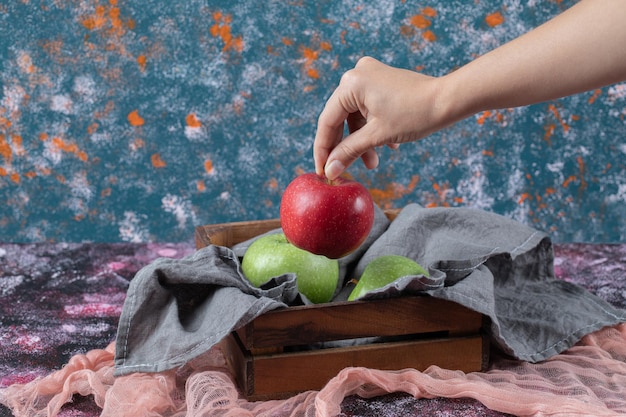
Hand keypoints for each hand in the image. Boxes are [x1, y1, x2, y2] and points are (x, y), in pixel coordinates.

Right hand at [314, 57, 445, 179]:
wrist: (449, 100)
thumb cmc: (415, 114)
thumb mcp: (377, 136)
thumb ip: (349, 152)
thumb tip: (330, 170)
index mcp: (351, 84)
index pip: (327, 122)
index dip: (324, 150)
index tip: (322, 171)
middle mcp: (356, 74)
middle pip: (340, 119)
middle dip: (345, 147)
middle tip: (343, 170)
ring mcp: (370, 76)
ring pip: (355, 116)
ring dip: (362, 141)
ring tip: (373, 163)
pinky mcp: (382, 82)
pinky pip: (367, 108)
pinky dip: (372, 129)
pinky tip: (386, 146)